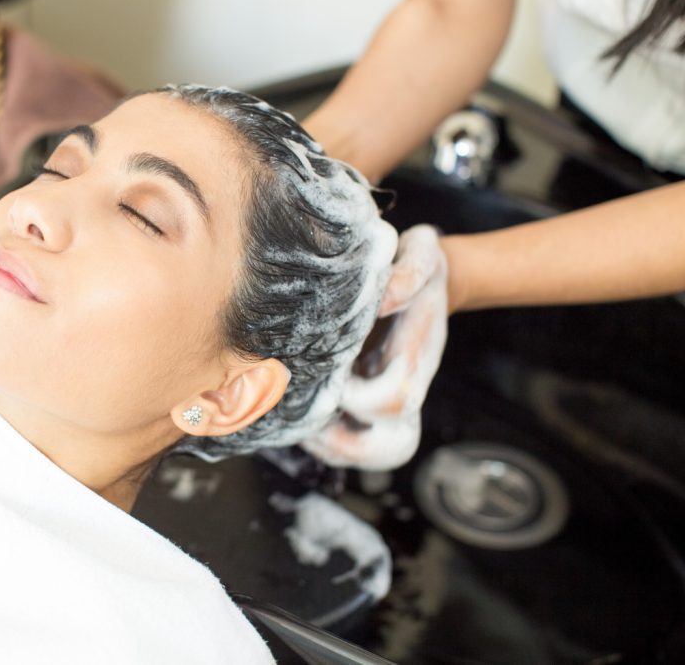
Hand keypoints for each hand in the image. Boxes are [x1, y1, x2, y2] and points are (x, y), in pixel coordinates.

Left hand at [302, 225, 448, 469]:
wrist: (416, 279)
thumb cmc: (414, 266)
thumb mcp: (420, 254)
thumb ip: (408, 273)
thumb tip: (382, 297)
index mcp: (416, 358)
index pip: (397, 398)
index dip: (362, 397)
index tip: (333, 373)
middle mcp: (403, 390)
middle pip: (392, 449)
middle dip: (345, 445)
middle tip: (306, 421)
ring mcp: (383, 406)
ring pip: (364, 455)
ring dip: (324, 447)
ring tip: (291, 420)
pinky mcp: (359, 407)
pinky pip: (343, 445)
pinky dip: (314, 438)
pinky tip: (290, 411)